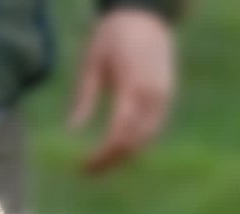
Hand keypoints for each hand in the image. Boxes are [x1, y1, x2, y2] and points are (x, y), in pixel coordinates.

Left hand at [69, 9, 175, 173]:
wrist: (146, 14)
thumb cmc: (112, 37)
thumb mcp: (91, 63)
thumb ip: (83, 98)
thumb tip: (71, 131)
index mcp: (131, 84)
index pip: (119, 131)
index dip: (102, 155)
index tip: (84, 167)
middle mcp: (152, 93)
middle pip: (134, 141)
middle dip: (111, 161)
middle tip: (88, 172)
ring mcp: (164, 96)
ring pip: (146, 140)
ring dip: (124, 157)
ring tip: (101, 165)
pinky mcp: (168, 97)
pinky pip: (154, 129)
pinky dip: (136, 144)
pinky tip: (118, 151)